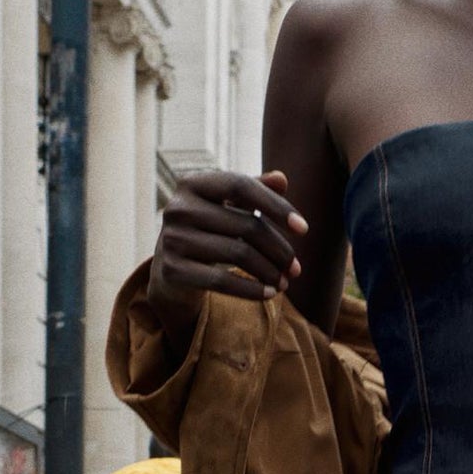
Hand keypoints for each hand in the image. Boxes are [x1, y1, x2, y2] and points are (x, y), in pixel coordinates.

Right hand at [147, 167, 308, 327]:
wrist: (169, 271)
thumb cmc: (207, 232)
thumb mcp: (227, 208)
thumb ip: (253, 191)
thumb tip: (282, 179)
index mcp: (192, 183)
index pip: (240, 186)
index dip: (275, 206)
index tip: (303, 229)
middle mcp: (178, 208)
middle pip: (246, 225)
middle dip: (278, 249)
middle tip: (295, 268)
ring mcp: (172, 239)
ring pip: (238, 253)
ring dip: (269, 271)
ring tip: (284, 282)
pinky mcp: (172, 270)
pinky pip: (222, 281)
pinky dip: (251, 289)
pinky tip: (269, 294)